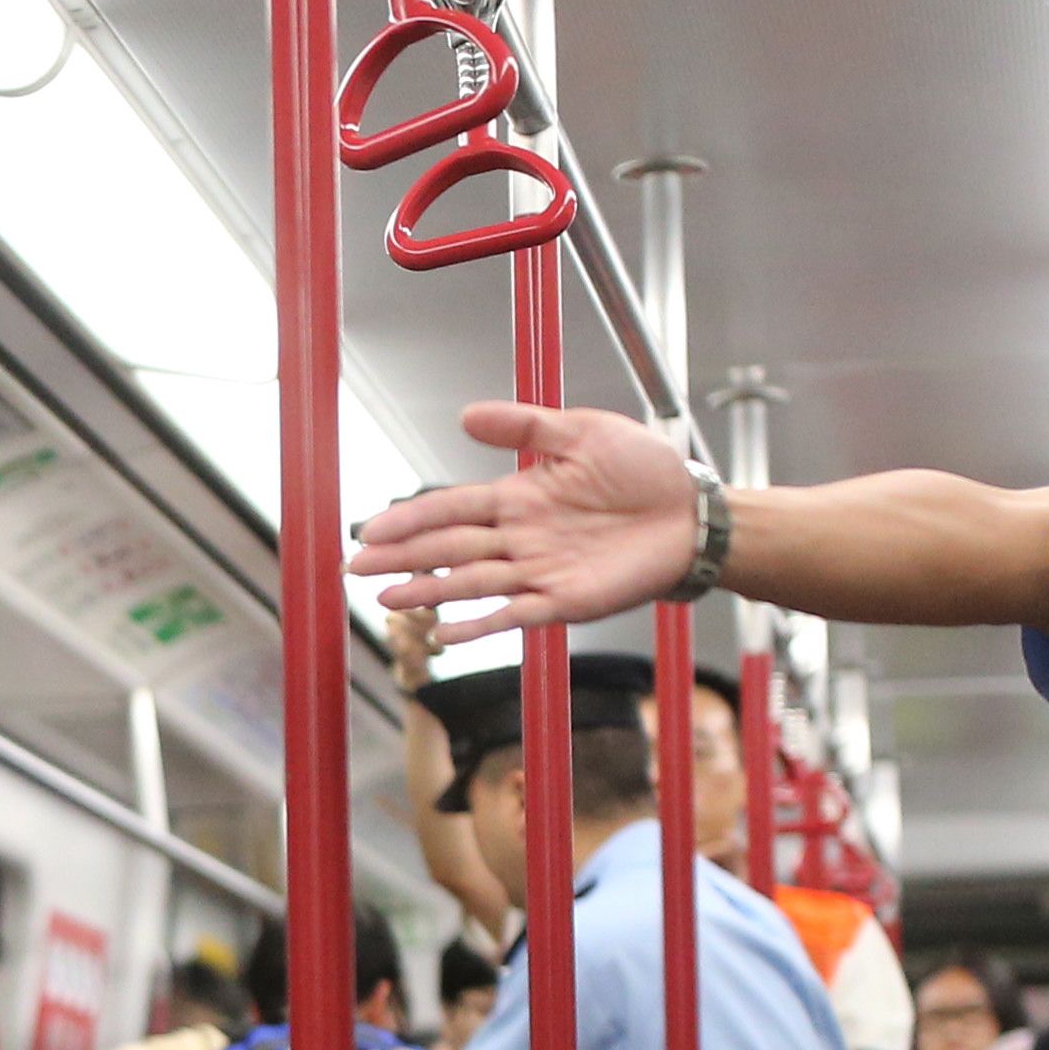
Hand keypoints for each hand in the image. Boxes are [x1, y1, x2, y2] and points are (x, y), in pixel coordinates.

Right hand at [345, 400, 699, 642]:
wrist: (692, 512)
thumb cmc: (643, 469)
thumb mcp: (583, 431)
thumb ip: (525, 425)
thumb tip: (464, 415)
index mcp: (519, 497)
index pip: (451, 508)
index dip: (410, 518)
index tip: (370, 528)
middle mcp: (521, 538)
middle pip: (449, 548)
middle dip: (402, 558)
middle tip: (356, 568)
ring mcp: (540, 572)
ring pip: (471, 583)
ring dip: (429, 592)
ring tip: (388, 601)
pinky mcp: (565, 601)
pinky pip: (514, 616)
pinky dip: (480, 625)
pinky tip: (445, 634)